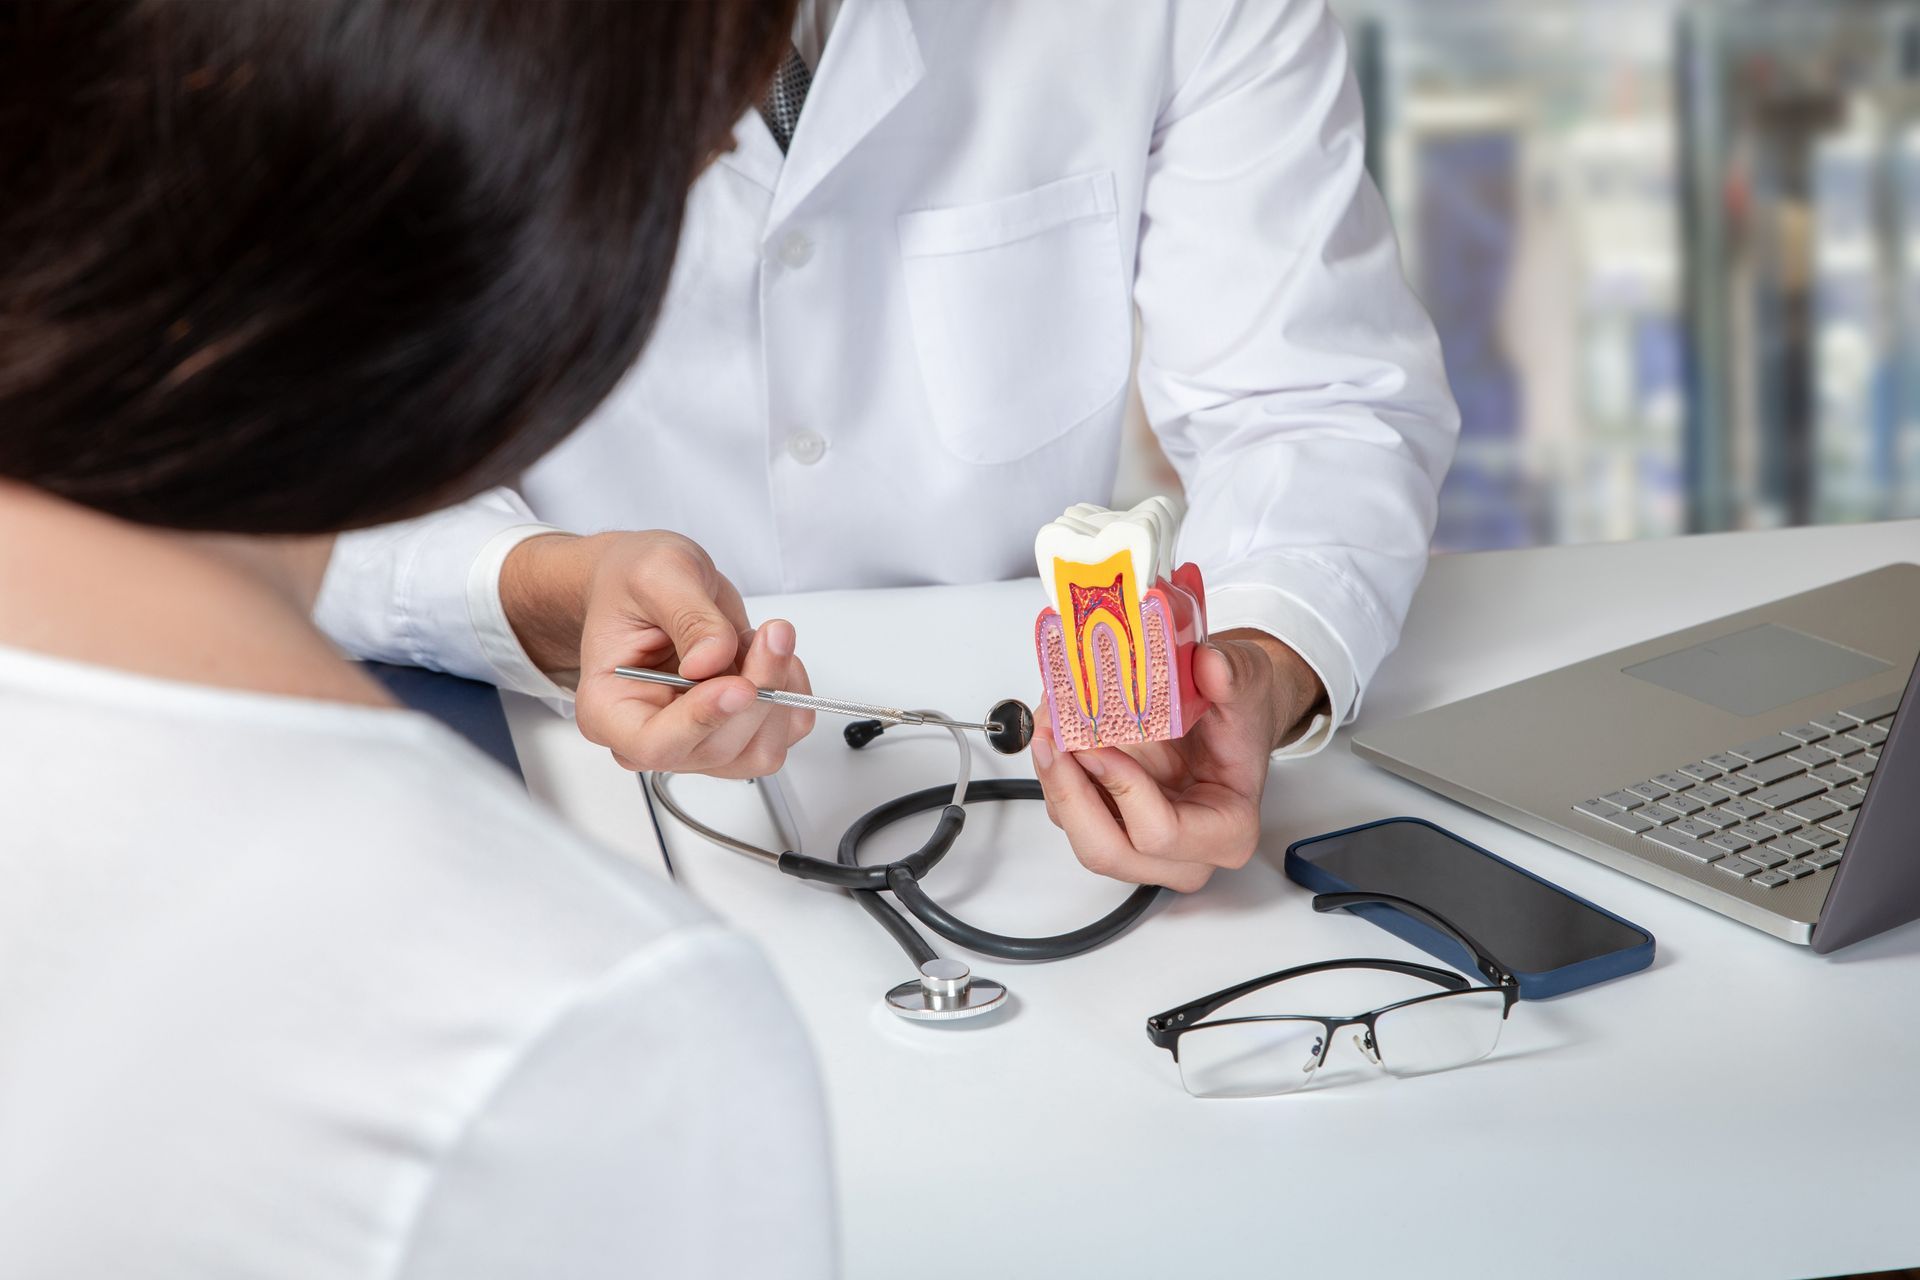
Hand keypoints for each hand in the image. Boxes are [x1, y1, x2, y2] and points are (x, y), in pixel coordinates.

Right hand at [501, 531, 812, 777]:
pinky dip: (793, 691)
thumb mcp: (657, 575)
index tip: (739, 685)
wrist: (652, 586)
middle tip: (773, 633)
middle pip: (717, 748)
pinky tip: (770, 655)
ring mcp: (698, 738)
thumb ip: (689, 617)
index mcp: (608, 708)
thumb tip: (712, 659)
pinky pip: (785, 731)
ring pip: (758, 750)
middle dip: (757, 690)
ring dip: (778, 692)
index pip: (654, 744)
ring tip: (759, 639)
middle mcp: (652, 735)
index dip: (702, 722)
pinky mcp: (737, 729)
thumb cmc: (633, 584)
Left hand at [1030, 630, 1324, 891]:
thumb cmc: (1241, 715)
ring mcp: (1143, 845)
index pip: (1161, 833)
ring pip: (1078, 832)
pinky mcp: (1112, 823)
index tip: (1097, 745)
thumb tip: (1210, 666)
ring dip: (1054, 778)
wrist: (1231, 715)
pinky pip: (1070, 812)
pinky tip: (1055, 730)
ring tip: (1049, 723)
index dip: (1121, 789)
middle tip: (1053, 738)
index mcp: (1227, 832)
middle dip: (1069, 793)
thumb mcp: (1248, 683)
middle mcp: (1183, 853)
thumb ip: (1234, 676)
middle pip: (1106, 851)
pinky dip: (1056, 771)